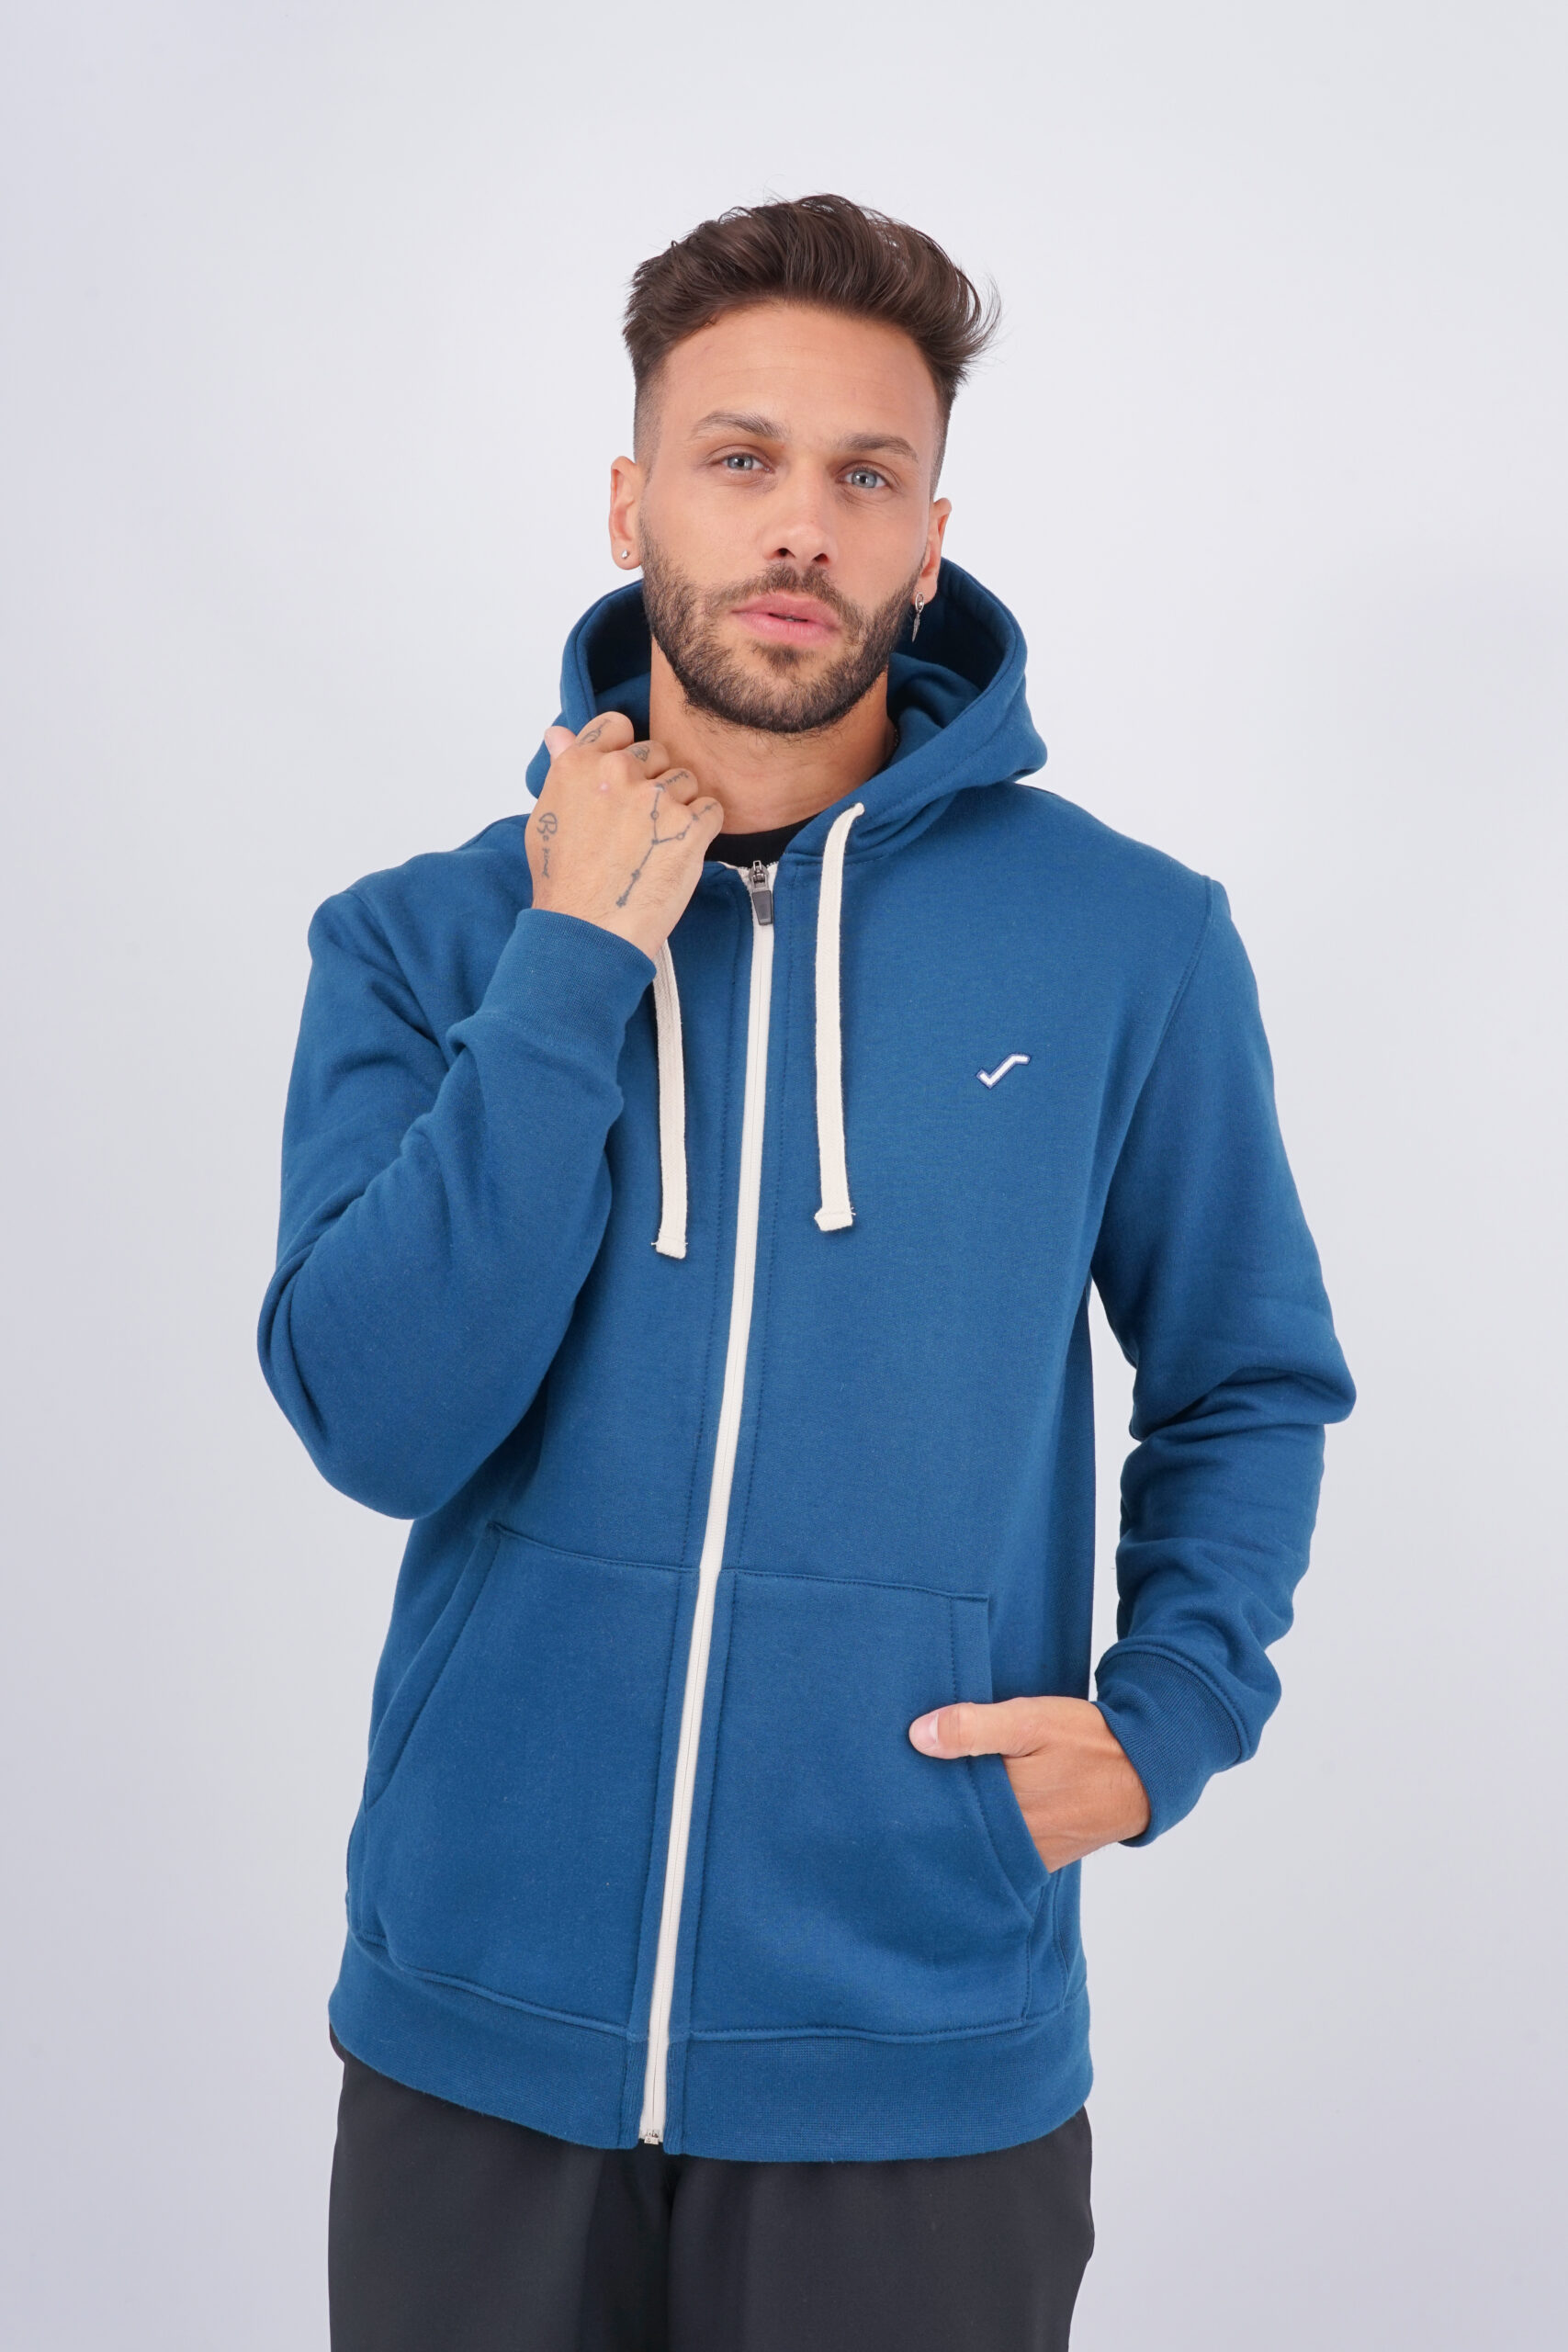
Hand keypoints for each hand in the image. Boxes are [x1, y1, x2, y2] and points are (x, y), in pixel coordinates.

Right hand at [526, 712, 725, 962]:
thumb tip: (558, 734)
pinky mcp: (688, 827)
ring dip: (679, 806)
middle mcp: (619, 772)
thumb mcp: (547, 816)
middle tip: (639, 824)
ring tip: (656, 844)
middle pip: (657, 753)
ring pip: (687, 780)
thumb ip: (562, 770)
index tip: (627, 775)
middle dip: (654, 781)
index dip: (626, 748)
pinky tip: (679, 851)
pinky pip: (711, 809)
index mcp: (581, 764)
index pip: (618, 725)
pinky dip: (702, 829)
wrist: (587, 929)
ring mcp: (657, 798)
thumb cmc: (564, 881)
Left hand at [909, 1697, 1149, 1869]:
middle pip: (957, 1831)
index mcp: (1007, 1807)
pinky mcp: (1043, 1859)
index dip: (916, 1792)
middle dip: (932, 1811)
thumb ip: (975, 1727)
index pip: (942, 1808)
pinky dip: (985, 1837)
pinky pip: (1002, 1853)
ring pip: (978, 1844)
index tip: (893, 1776)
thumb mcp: (1032, 1720)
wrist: (1147, 1771)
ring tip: (932, 1799)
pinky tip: (972, 1815)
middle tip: (903, 1788)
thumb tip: (918, 1736)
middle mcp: (1015, 1842)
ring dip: (960, 1825)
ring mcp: (1030, 1855)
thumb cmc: (1089, 1740)